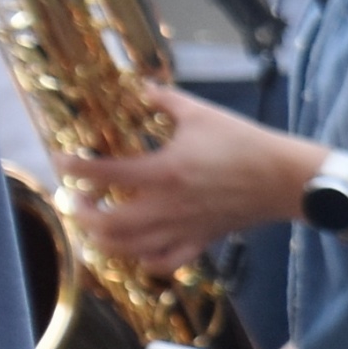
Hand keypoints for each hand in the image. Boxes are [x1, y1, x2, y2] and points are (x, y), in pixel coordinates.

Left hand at [64, 87, 318, 277]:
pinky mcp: (201, 240)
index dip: (73, 166)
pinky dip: (144, 260)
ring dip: (103, 239)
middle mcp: (167, 206)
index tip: (61, 159)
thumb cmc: (245, 143)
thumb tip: (140, 87)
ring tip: (96, 225)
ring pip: (129, 248)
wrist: (286, 178)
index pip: (103, 173)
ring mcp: (183, 228)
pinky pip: (166, 261)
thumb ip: (165, 100)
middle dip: (82, 213)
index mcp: (164, 172)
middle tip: (76, 198)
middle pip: (107, 224)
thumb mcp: (202, 113)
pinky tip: (137, 248)